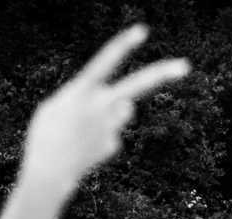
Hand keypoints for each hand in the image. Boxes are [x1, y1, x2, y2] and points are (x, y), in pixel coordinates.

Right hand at [21, 25, 190, 193]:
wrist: (47, 174)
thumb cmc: (45, 135)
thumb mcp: (55, 106)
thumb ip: (89, 97)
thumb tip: (128, 106)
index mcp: (80, 92)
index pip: (105, 62)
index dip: (122, 45)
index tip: (142, 31)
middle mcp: (100, 107)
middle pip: (136, 87)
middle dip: (161, 74)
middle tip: (185, 66)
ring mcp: (110, 127)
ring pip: (123, 109)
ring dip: (110, 112)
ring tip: (84, 127)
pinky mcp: (114, 145)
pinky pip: (112, 132)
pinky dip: (99, 136)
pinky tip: (84, 146)